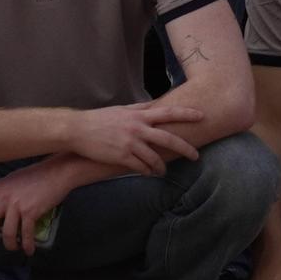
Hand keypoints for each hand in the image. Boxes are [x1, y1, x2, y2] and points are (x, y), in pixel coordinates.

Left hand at [0, 161, 78, 253]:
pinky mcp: (30, 212)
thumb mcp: (11, 182)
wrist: (56, 173)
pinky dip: (26, 245)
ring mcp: (16, 205)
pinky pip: (25, 234)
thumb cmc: (35, 176)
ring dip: (9, 245)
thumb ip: (0, 195)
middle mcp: (3, 198)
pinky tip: (29, 249)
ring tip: (13, 248)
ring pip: (5, 233)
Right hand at [65, 98, 208, 176]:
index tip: (202, 116)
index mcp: (139, 115)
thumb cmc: (100, 119)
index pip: (169, 112)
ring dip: (162, 167)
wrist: (78, 130)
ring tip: (163, 171)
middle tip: (196, 156)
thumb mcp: (122, 110)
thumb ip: (140, 110)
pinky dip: (147, 171)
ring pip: (155, 158)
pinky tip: (149, 174)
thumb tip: (154, 105)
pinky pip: (141, 167)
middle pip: (169, 139)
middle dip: (185, 148)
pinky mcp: (122, 157)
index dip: (187, 114)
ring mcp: (130, 143)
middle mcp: (138, 128)